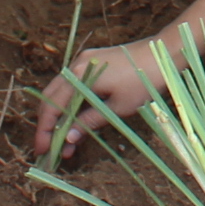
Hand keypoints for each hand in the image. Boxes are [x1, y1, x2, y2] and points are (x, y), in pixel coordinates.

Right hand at [34, 36, 175, 156]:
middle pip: (50, 98)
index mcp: (79, 77)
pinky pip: (72, 83)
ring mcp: (83, 61)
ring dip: (59, 114)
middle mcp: (76, 66)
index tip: (42, 151)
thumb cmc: (143, 82)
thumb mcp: (117, 108)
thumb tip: (67, 139)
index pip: (52, 107)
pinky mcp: (91, 61)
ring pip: (60, 91)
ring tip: (65, 141)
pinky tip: (75, 120)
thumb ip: (89, 122)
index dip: (44, 131)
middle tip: (49, 149)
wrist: (162, 54)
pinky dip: (70, 102)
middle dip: (47, 124)